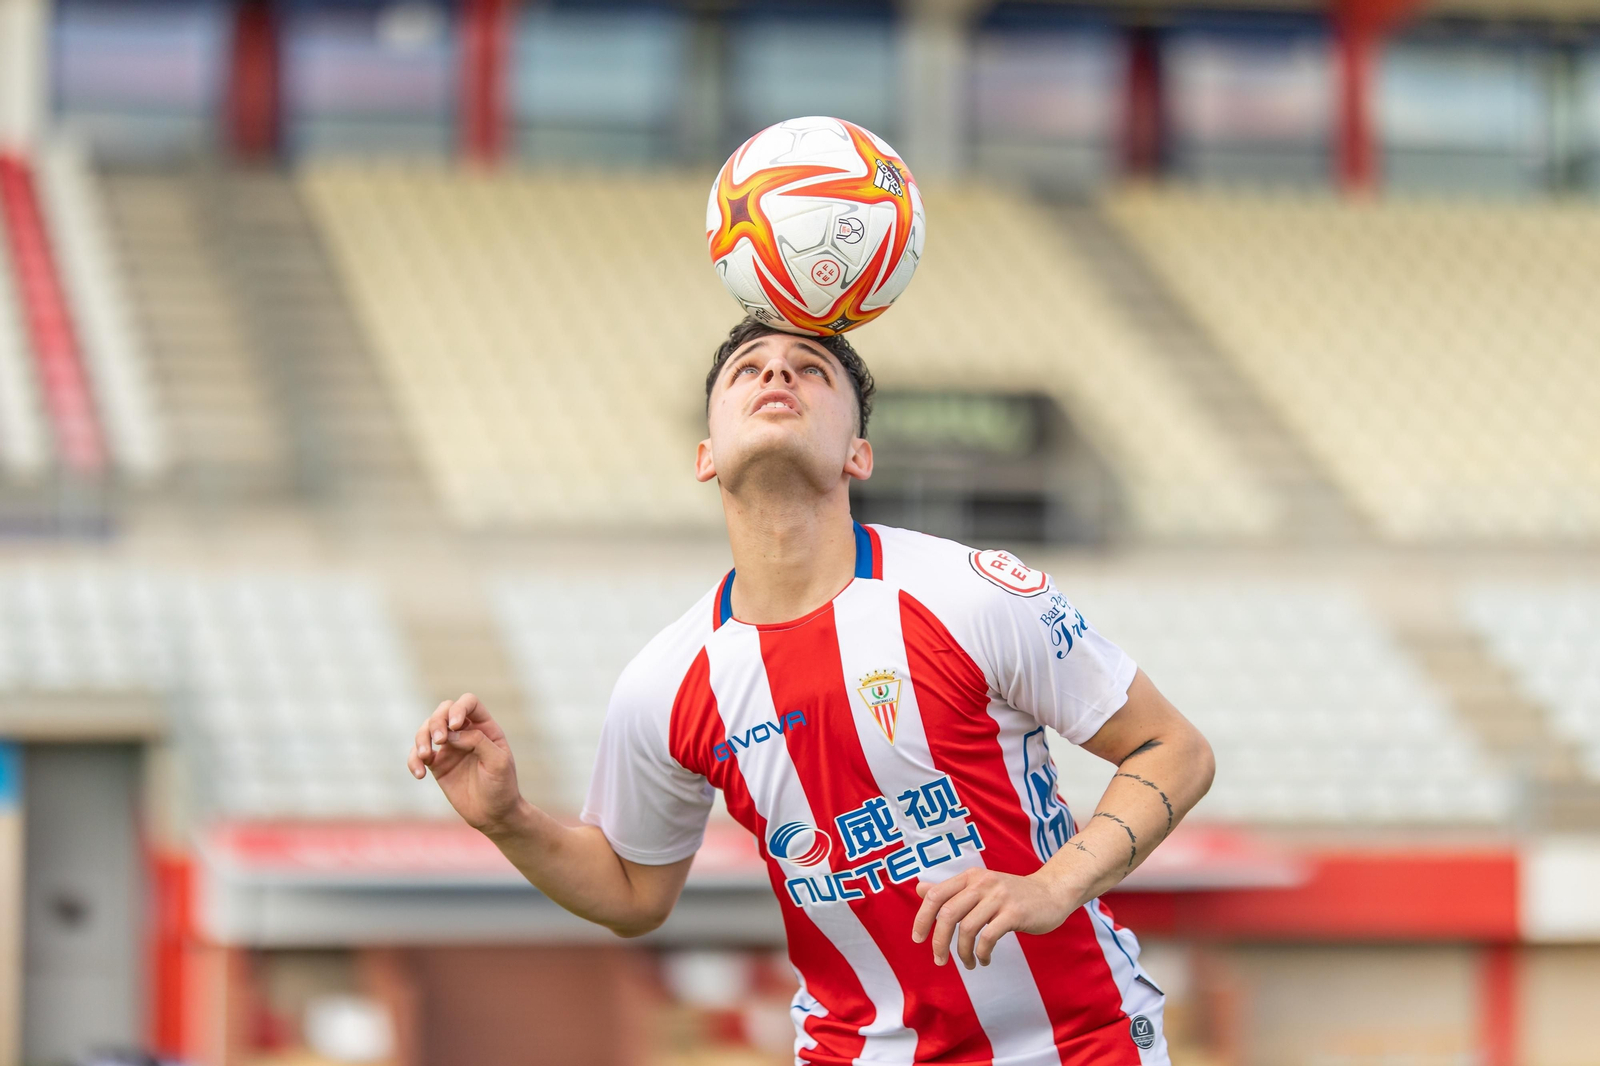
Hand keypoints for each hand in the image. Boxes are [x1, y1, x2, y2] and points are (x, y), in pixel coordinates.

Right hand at [407, 693, 522, 833]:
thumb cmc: (502, 786)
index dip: (458, 708)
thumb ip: (478, 741)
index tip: (454, 726)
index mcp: (485, 727)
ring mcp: (450, 748)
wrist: (494, 815)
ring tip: (425, 757)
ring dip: (421, 738)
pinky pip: (418, 754)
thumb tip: (452, 733)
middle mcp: (466, 733)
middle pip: (443, 710)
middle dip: (436, 721)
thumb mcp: (498, 762)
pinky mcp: (437, 765)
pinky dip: (413, 760)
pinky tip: (419, 774)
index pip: (469, 703)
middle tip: (439, 741)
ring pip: (427, 729)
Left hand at [911, 867, 1079, 968]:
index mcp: (970, 877)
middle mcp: (982, 883)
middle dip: (939, 941)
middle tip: (939, 960)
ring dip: (963, 952)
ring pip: (967, 928)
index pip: (935, 895)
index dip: (922, 918)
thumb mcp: (980, 886)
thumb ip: (951, 890)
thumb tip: (919, 889)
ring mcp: (999, 897)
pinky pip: (988, 937)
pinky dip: (981, 953)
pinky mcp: (1014, 913)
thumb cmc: (1011, 894)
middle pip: (947, 914)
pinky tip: (984, 959)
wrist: (1051, 892)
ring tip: (968, 963)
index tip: (918, 938)